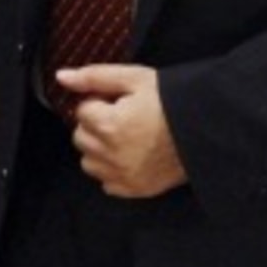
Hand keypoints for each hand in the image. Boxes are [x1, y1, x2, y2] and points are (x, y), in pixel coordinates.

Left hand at [55, 64, 186, 198]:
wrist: (206, 131)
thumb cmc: (171, 101)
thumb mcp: (134, 78)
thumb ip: (93, 77)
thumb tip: (61, 76)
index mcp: (108, 124)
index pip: (82, 111)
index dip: (99, 103)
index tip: (119, 102)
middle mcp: (111, 154)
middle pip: (81, 137)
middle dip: (95, 126)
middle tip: (122, 118)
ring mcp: (122, 175)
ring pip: (89, 162)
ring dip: (99, 150)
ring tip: (126, 138)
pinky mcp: (134, 190)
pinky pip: (107, 184)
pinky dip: (113, 172)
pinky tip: (131, 157)